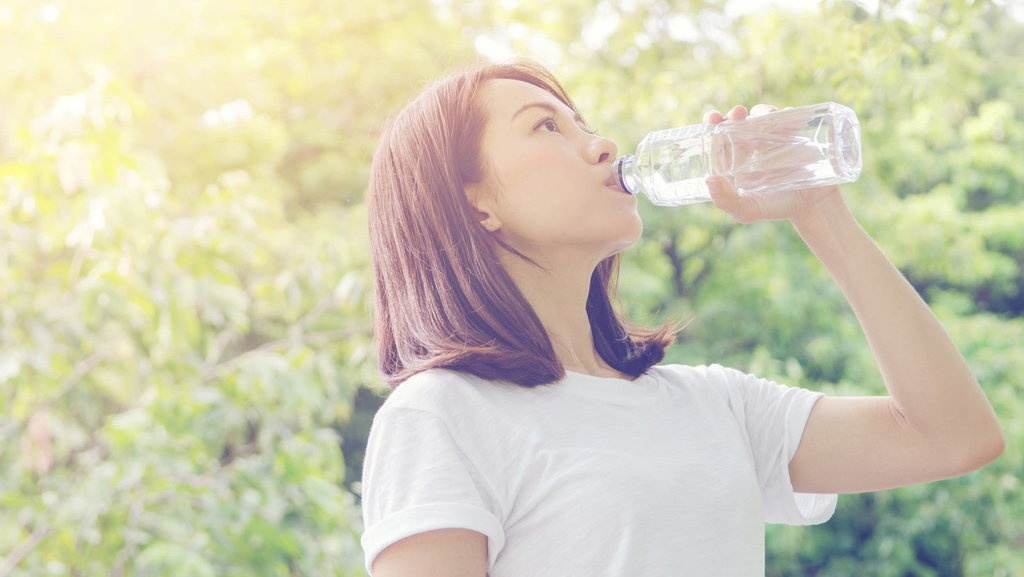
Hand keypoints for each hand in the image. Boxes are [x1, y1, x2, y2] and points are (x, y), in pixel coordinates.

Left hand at [701, 104, 843, 224]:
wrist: (812, 206)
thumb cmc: (775, 208)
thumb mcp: (747, 210)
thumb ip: (726, 201)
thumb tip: (709, 180)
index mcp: (734, 160)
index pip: (719, 138)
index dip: (713, 125)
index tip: (712, 117)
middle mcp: (751, 146)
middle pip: (739, 122)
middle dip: (736, 114)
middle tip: (738, 113)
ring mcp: (773, 139)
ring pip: (764, 117)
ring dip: (762, 111)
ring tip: (765, 116)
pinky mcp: (794, 136)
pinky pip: (790, 119)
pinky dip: (789, 114)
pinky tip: (789, 115)